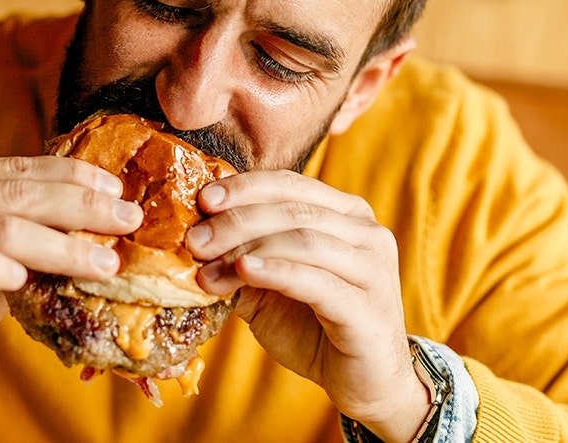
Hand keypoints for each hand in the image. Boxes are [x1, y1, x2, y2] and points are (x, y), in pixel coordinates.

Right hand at [0, 156, 142, 436]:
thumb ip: (29, 235)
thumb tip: (103, 226)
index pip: (19, 169)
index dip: (72, 175)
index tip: (117, 191)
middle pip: (19, 193)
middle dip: (82, 206)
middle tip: (127, 221)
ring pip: (3, 227)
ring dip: (63, 245)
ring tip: (105, 263)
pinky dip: (6, 270)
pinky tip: (33, 281)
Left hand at [186, 170, 429, 441]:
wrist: (365, 382)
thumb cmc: (316, 328)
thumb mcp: (270, 287)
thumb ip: (242, 259)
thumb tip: (193, 238)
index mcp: (347, 214)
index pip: (290, 185)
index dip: (244, 188)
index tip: (203, 199)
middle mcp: (367, 233)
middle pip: (292, 210)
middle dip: (236, 221)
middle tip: (195, 240)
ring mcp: (373, 269)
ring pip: (303, 241)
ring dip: (247, 250)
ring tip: (207, 267)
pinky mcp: (369, 308)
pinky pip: (316, 281)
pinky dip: (276, 271)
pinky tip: (243, 272)